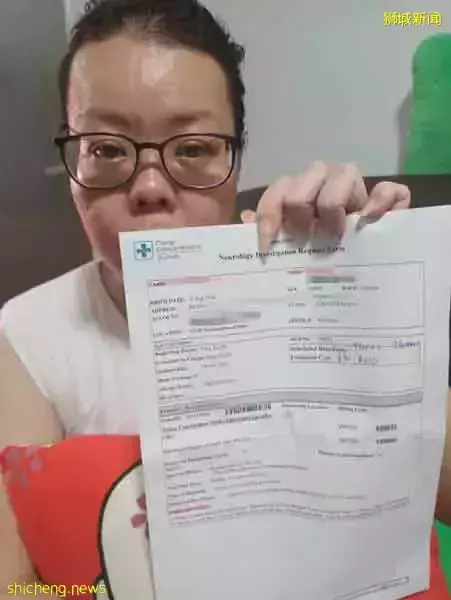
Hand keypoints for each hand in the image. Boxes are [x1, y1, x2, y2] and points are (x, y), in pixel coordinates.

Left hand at [241, 162, 410, 253]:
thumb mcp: (290, 241)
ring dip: (333, 208)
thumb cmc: (319, 246)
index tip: (266, 249)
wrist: (368, 254)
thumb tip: (246, 220)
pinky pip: (387, 190)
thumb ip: (268, 227)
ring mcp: (354, 184)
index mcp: (298, 189)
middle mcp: (324, 179)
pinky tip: (368, 219)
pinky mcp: (388, 197)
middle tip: (306, 238)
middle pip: (306, 183)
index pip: (277, 192)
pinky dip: (379, 202)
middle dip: (300, 214)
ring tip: (333, 234)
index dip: (269, 219)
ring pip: (344, 175)